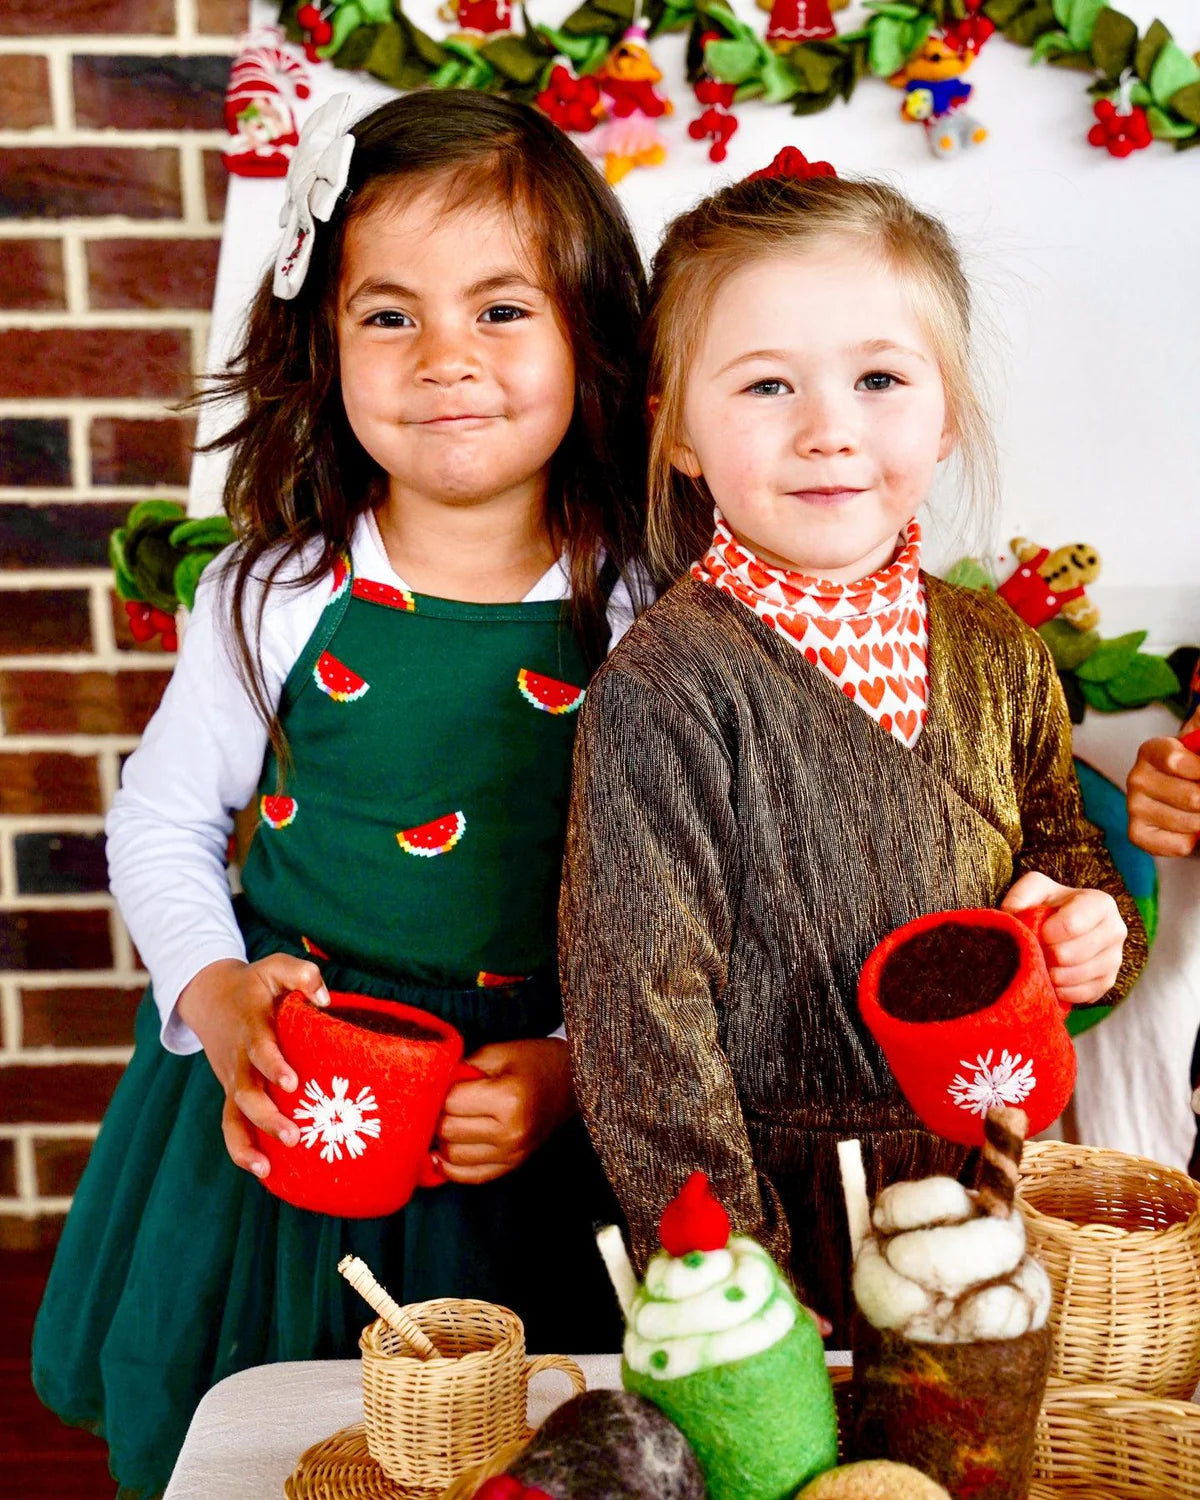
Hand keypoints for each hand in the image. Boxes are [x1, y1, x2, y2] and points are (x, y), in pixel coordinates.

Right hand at [176, 954, 330, 1176]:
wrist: (209, 996)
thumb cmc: (254, 983)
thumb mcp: (275, 967)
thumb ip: (301, 974)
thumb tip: (325, 999)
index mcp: (251, 1027)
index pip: (260, 1048)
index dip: (274, 1065)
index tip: (292, 1081)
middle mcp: (239, 1060)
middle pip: (246, 1093)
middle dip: (267, 1116)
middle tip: (294, 1134)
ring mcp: (232, 1080)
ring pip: (233, 1116)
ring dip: (247, 1143)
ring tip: (267, 1166)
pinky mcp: (231, 1093)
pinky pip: (230, 1125)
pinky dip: (241, 1149)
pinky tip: (264, 1171)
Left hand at [434, 1038, 576, 1185]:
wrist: (572, 1083)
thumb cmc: (533, 1061)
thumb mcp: (497, 1053)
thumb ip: (462, 1069)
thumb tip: (429, 1088)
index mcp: (508, 1099)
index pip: (450, 1103)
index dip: (438, 1091)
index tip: (439, 1083)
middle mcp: (511, 1132)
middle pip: (448, 1132)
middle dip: (437, 1116)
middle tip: (438, 1102)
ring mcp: (513, 1153)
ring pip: (453, 1157)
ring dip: (441, 1141)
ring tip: (443, 1122)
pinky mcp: (513, 1165)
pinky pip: (470, 1176)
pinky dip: (451, 1167)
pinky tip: (442, 1152)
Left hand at [1003, 872, 1126, 1007]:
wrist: (1064, 925)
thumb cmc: (1049, 904)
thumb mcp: (1035, 889)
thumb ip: (1022, 894)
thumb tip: (1012, 911)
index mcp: (1101, 903)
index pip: (1072, 925)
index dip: (1046, 933)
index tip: (1037, 933)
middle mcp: (1115, 930)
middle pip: (1073, 954)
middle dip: (1047, 955)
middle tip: (1036, 951)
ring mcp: (1114, 959)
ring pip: (1078, 976)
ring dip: (1052, 974)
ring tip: (1041, 964)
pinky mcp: (1107, 982)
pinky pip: (1083, 994)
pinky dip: (1061, 990)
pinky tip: (1050, 980)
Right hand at [1126, 711, 1199, 856]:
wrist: (1190, 800)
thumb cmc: (1197, 771)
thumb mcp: (1199, 744)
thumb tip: (1199, 726)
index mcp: (1153, 750)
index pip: (1176, 759)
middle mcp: (1136, 775)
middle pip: (1191, 797)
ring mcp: (1134, 805)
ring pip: (1188, 822)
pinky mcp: (1136, 833)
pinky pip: (1173, 845)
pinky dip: (1190, 842)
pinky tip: (1191, 832)